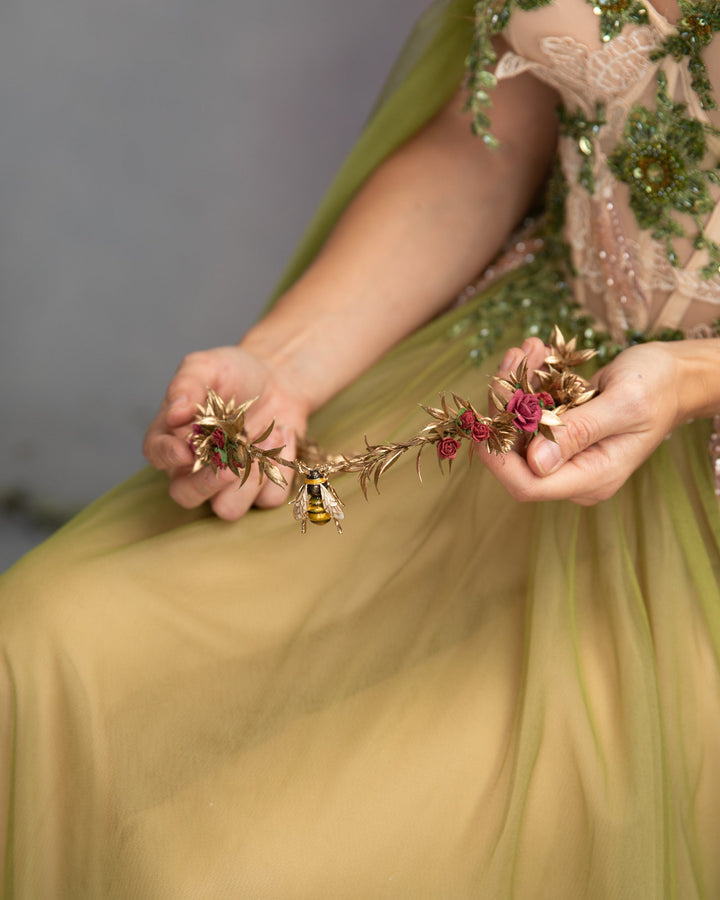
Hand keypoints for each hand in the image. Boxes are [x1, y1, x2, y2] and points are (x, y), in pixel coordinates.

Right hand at [143, 346, 309, 518]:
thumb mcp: (207, 366)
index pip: (157, 454)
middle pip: (187, 496)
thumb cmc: (234, 373)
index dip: (168, 456)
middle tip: (232, 461)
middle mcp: (197, 467)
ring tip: (270, 436)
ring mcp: (229, 481)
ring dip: (252, 478)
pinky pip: (269, 499)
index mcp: (174, 437)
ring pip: (229, 509)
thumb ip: (187, 384)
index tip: (185, 450)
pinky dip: (282, 466)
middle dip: (209, 483)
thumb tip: (175, 413)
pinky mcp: (262, 487)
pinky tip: (284, 434)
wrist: (277, 378)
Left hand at [481, 337, 686, 505]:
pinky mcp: (560, 431)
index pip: (527, 486)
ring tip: (528, 347)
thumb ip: (579, 432)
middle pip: (515, 452)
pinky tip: (535, 351)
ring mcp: (565, 453)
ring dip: (515, 383)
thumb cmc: (658, 387)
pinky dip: (527, 380)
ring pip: (517, 426)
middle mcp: (573, 472)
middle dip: (506, 404)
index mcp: (592, 478)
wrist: (674, 375)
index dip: (498, 458)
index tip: (484, 416)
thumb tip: (535, 462)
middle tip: (515, 356)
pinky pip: (530, 411)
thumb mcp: (623, 404)